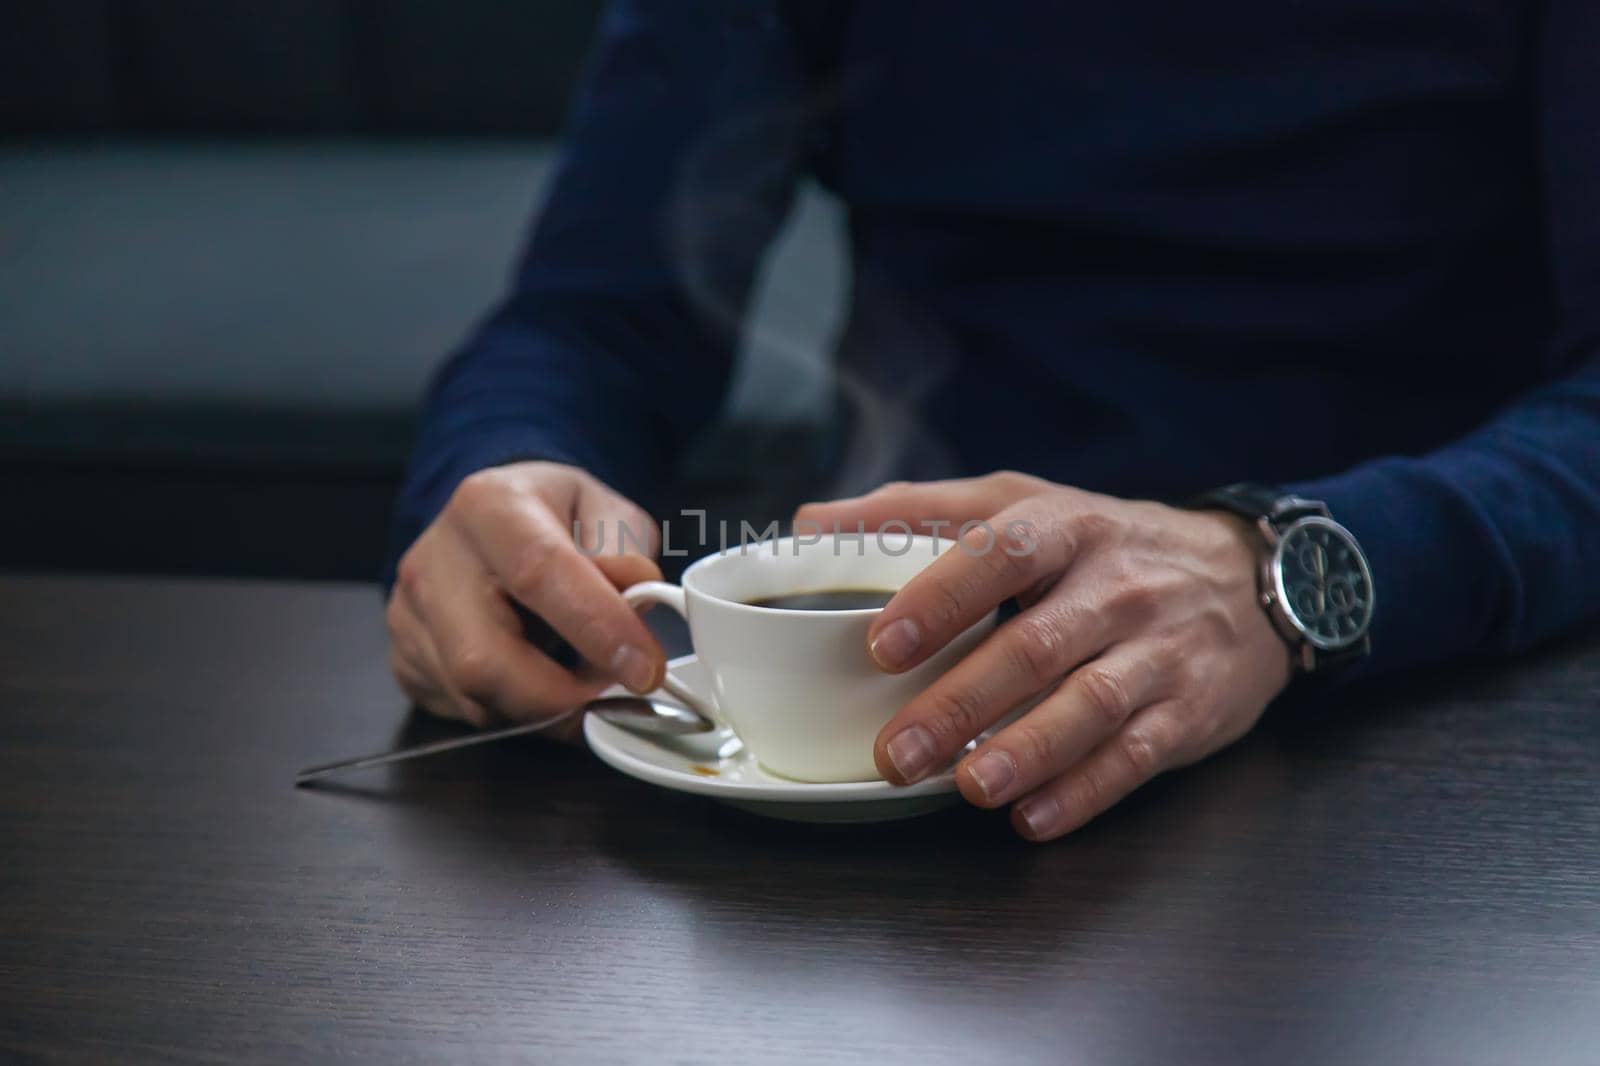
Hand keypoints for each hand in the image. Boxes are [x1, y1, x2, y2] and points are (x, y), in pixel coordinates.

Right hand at [387, 461, 665, 733]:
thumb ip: (626, 551)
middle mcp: (434, 562)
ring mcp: (410, 615)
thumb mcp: (605, 510)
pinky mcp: (406, 659)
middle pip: (484, 659)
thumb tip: (634, 597)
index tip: (644, 668)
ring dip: (545, 709)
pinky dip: (519, 712)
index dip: (596, 628)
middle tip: (614, 691)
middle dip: (561, 696)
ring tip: (583, 681)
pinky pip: (465, 712)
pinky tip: (542, 680)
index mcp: (488, 507)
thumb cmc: (552, 517)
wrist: (493, 521)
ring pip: (475, 699)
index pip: (539, 573)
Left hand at [795, 472, 1291, 841]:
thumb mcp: (1021, 505)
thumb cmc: (1103, 545)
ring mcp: (1157, 650)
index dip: (941, 598)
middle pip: (1034, 645)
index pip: (1002, 553)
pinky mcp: (1189, 710)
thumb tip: (811, 521)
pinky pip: (1136, 755)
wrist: (1247, 579)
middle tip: (895, 751)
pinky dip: (1085, 789)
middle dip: (961, 702)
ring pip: (1089, 703)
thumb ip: (916, 512)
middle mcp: (1115, 587)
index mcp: (1063, 529)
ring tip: (967, 787)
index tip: (881, 644)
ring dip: (1025, 750)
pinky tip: (1032, 816)